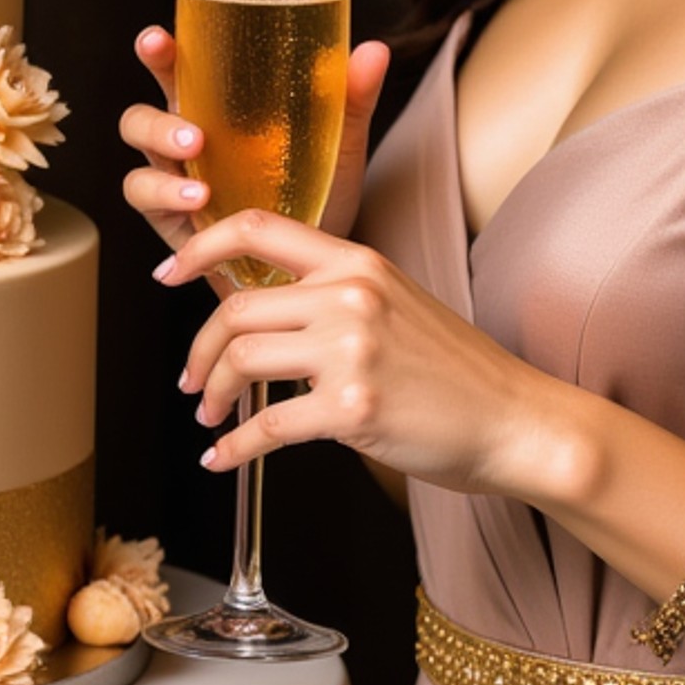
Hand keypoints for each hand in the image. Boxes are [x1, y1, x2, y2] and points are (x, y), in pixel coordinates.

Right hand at [118, 26, 391, 254]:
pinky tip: (199, 203)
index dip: (160, 52)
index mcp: (216, 106)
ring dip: (160, 149)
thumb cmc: (318, 189)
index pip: (181, 68)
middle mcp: (186, 136)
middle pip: (143, 111)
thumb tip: (374, 49)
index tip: (158, 39)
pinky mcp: (169, 219)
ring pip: (138, 155)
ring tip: (197, 164)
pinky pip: (146, 200)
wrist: (313, 260)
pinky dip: (166, 197)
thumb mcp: (340, 143)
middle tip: (193, 126)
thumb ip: (351, 97)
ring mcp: (173, 177)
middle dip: (153, 112)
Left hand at [155, 207, 571, 497]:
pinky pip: (266, 426)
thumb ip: (336, 298)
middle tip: (194, 383)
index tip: (169, 271)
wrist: (515, 419)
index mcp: (359, 262)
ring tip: (214, 417)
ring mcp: (352, 350)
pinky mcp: (353, 406)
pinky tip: (224, 458)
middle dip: (199, 352)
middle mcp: (351, 295)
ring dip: (213, 396)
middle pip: (235, 309)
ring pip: (241, 362)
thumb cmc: (457, 372)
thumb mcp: (397, 305)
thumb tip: (266, 318)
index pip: (259, 226)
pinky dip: (233, 449)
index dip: (200, 245)